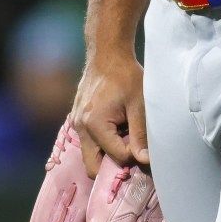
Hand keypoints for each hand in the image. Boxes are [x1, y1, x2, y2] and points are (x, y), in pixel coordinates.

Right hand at [70, 53, 148, 175]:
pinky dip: (101, 144)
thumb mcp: (138, 104)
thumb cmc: (125, 76)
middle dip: (113, 166)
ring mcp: (76, 124)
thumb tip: (144, 160)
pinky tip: (117, 131)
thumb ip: (140, 134)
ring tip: (125, 139)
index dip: (134, 156)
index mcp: (95, 124)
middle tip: (132, 153)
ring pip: (89, 155)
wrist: (107, 55)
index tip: (145, 147)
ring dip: (107, 154)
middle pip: (92, 166)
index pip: (116, 156)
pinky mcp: (77, 120)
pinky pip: (88, 143)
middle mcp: (80, 128)